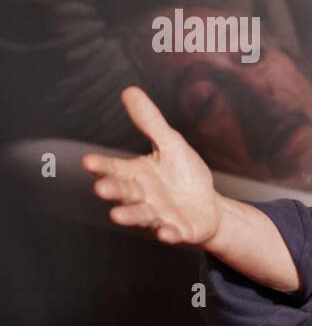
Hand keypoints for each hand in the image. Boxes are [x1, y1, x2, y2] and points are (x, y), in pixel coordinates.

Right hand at [82, 87, 222, 246]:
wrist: (209, 206)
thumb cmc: (183, 175)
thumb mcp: (171, 144)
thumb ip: (150, 122)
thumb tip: (131, 91)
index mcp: (137, 174)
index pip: (115, 168)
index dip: (102, 166)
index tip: (88, 161)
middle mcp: (143, 196)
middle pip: (124, 192)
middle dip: (113, 190)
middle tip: (101, 188)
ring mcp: (159, 215)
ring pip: (141, 215)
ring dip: (129, 215)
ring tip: (117, 216)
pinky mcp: (178, 230)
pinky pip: (172, 233)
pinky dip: (168, 233)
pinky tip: (165, 233)